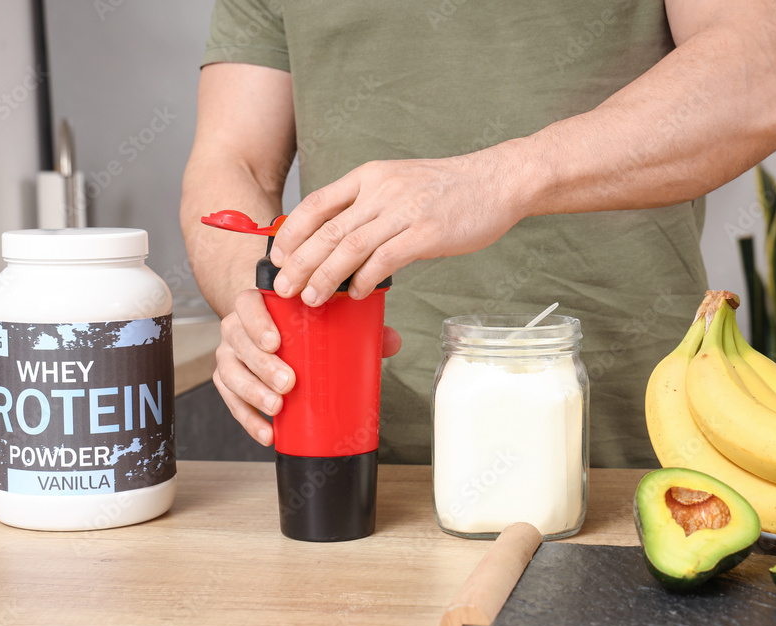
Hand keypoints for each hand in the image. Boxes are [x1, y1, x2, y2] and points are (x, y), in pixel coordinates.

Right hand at [213, 289, 401, 446]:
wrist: (270, 334)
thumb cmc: (298, 327)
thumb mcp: (324, 321)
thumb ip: (357, 327)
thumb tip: (392, 341)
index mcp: (258, 306)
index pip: (247, 304)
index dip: (257, 322)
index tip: (276, 342)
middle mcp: (237, 328)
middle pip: (239, 342)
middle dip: (262, 365)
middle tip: (288, 383)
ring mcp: (230, 355)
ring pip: (230, 373)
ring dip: (253, 392)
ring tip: (278, 408)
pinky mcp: (228, 382)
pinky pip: (231, 401)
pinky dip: (248, 419)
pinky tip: (268, 433)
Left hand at [268, 149, 523, 305]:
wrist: (496, 181)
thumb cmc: (448, 189)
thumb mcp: (399, 184)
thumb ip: (368, 206)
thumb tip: (338, 241)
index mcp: (370, 176)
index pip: (317, 203)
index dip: (292, 232)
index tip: (278, 257)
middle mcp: (381, 190)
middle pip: (328, 230)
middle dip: (300, 263)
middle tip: (283, 287)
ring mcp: (404, 210)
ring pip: (350, 247)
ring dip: (325, 277)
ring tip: (311, 298)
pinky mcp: (427, 232)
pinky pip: (385, 260)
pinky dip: (365, 280)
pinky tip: (356, 294)